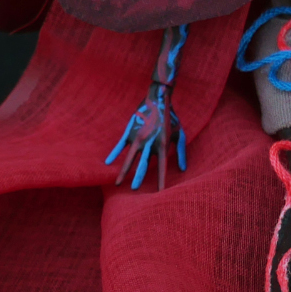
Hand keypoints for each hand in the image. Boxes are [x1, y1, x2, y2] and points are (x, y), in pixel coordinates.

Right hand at [104, 25, 187, 189]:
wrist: (158, 99)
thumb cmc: (171, 117)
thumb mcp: (180, 133)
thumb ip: (180, 151)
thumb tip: (183, 169)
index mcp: (163, 144)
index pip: (162, 166)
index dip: (161, 180)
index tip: (160, 193)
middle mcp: (149, 142)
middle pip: (143, 165)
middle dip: (139, 178)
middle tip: (135, 191)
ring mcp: (138, 137)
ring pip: (129, 158)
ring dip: (124, 171)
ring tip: (119, 184)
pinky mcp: (130, 131)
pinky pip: (120, 145)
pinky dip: (114, 154)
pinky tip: (108, 163)